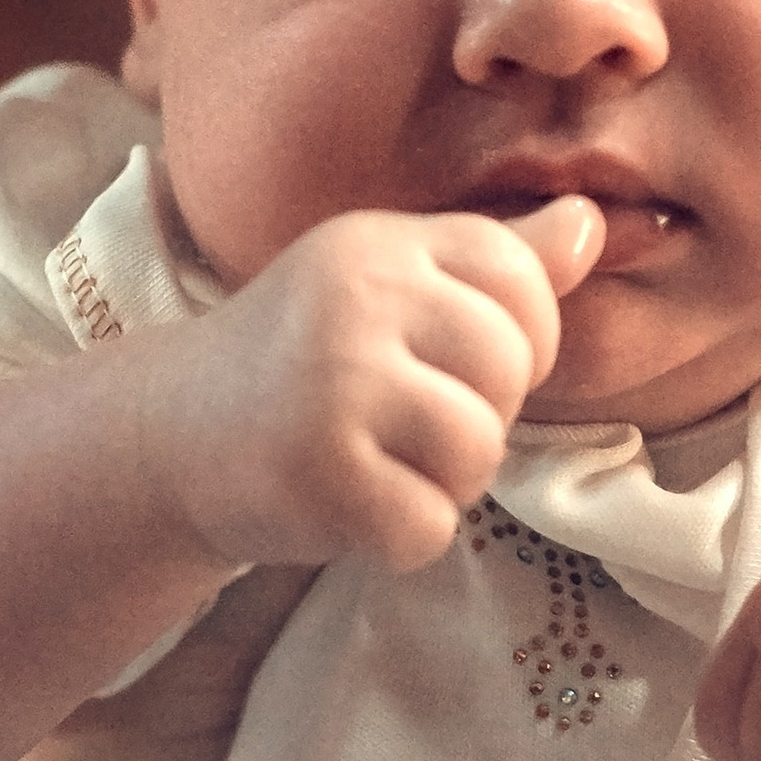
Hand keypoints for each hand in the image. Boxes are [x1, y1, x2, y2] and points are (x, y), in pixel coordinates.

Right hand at [144, 194, 601, 575]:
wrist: (168, 437)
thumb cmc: (300, 360)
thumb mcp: (388, 288)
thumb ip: (494, 261)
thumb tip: (592, 223)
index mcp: (379, 245)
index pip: (521, 278)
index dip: (518, 338)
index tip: (455, 362)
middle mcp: (355, 300)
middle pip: (509, 369)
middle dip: (480, 415)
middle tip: (409, 425)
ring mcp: (333, 386)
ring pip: (478, 450)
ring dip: (445, 482)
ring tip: (385, 465)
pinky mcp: (318, 474)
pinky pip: (427, 525)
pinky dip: (401, 536)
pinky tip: (352, 507)